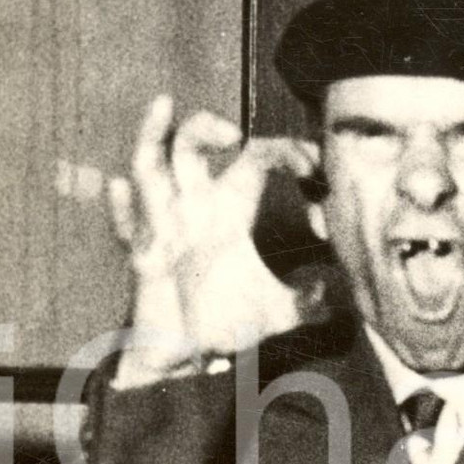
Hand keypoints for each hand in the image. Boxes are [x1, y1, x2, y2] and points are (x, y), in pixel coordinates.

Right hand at [109, 96, 321, 382]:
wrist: (188, 356)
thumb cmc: (225, 323)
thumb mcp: (279, 310)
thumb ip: (311, 300)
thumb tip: (344, 294)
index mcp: (230, 208)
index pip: (255, 158)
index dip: (284, 151)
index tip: (311, 164)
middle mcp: (194, 207)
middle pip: (192, 145)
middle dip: (206, 127)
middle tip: (233, 132)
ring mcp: (163, 227)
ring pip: (151, 166)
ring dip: (153, 136)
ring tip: (165, 106)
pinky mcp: (143, 256)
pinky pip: (126, 228)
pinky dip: (121, 209)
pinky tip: (119, 187)